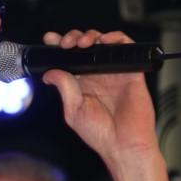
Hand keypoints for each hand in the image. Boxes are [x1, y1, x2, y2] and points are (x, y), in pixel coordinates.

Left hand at [42, 29, 170, 180]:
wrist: (124, 145)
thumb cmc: (101, 134)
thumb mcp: (74, 110)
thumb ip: (64, 88)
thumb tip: (50, 73)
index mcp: (81, 83)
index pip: (68, 58)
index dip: (59, 46)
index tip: (50, 40)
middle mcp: (97, 75)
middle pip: (84, 46)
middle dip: (72, 37)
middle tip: (66, 43)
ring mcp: (113, 72)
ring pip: (103, 42)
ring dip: (91, 36)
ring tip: (83, 43)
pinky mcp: (131, 72)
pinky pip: (125, 48)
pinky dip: (115, 38)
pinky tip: (105, 41)